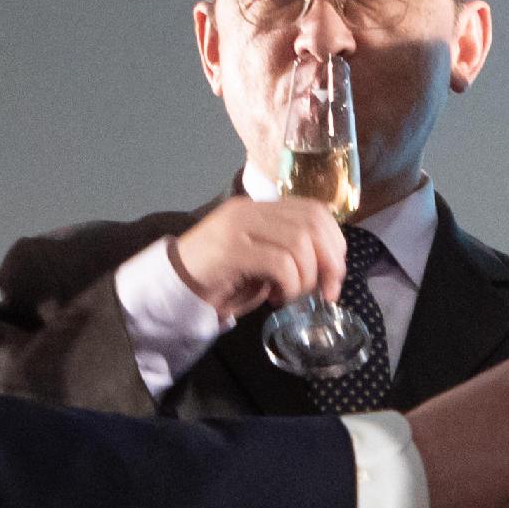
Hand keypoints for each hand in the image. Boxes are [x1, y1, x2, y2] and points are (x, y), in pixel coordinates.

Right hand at [168, 197, 344, 318]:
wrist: (172, 287)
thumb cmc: (220, 279)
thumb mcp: (261, 261)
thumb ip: (289, 254)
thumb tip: (328, 271)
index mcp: (261, 208)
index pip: (315, 211)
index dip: (336, 243)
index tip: (335, 276)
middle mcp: (251, 210)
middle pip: (313, 223)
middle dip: (330, 262)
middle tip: (326, 292)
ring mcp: (239, 226)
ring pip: (300, 243)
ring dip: (306, 278)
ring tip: (292, 296)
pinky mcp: (231, 249)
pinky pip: (280, 263)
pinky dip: (290, 286)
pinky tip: (277, 299)